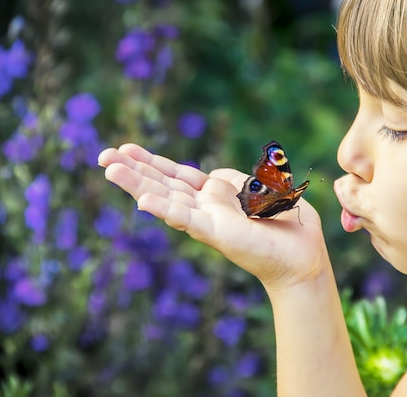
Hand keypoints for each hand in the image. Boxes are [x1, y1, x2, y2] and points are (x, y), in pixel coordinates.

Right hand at [97, 143, 328, 289]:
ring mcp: (208, 220)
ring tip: (109, 169)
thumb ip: (242, 179)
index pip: (177, 175)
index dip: (152, 162)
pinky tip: (142, 201)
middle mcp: (206, 206)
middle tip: (103, 156)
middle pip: (163, 183)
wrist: (303, 256)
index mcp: (216, 194)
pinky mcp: (217, 233)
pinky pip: (188, 220)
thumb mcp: (264, 188)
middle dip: (134, 169)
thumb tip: (220, 175)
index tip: (126, 149)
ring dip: (138, 184)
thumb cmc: (287, 224)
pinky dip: (165, 210)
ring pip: (167, 199)